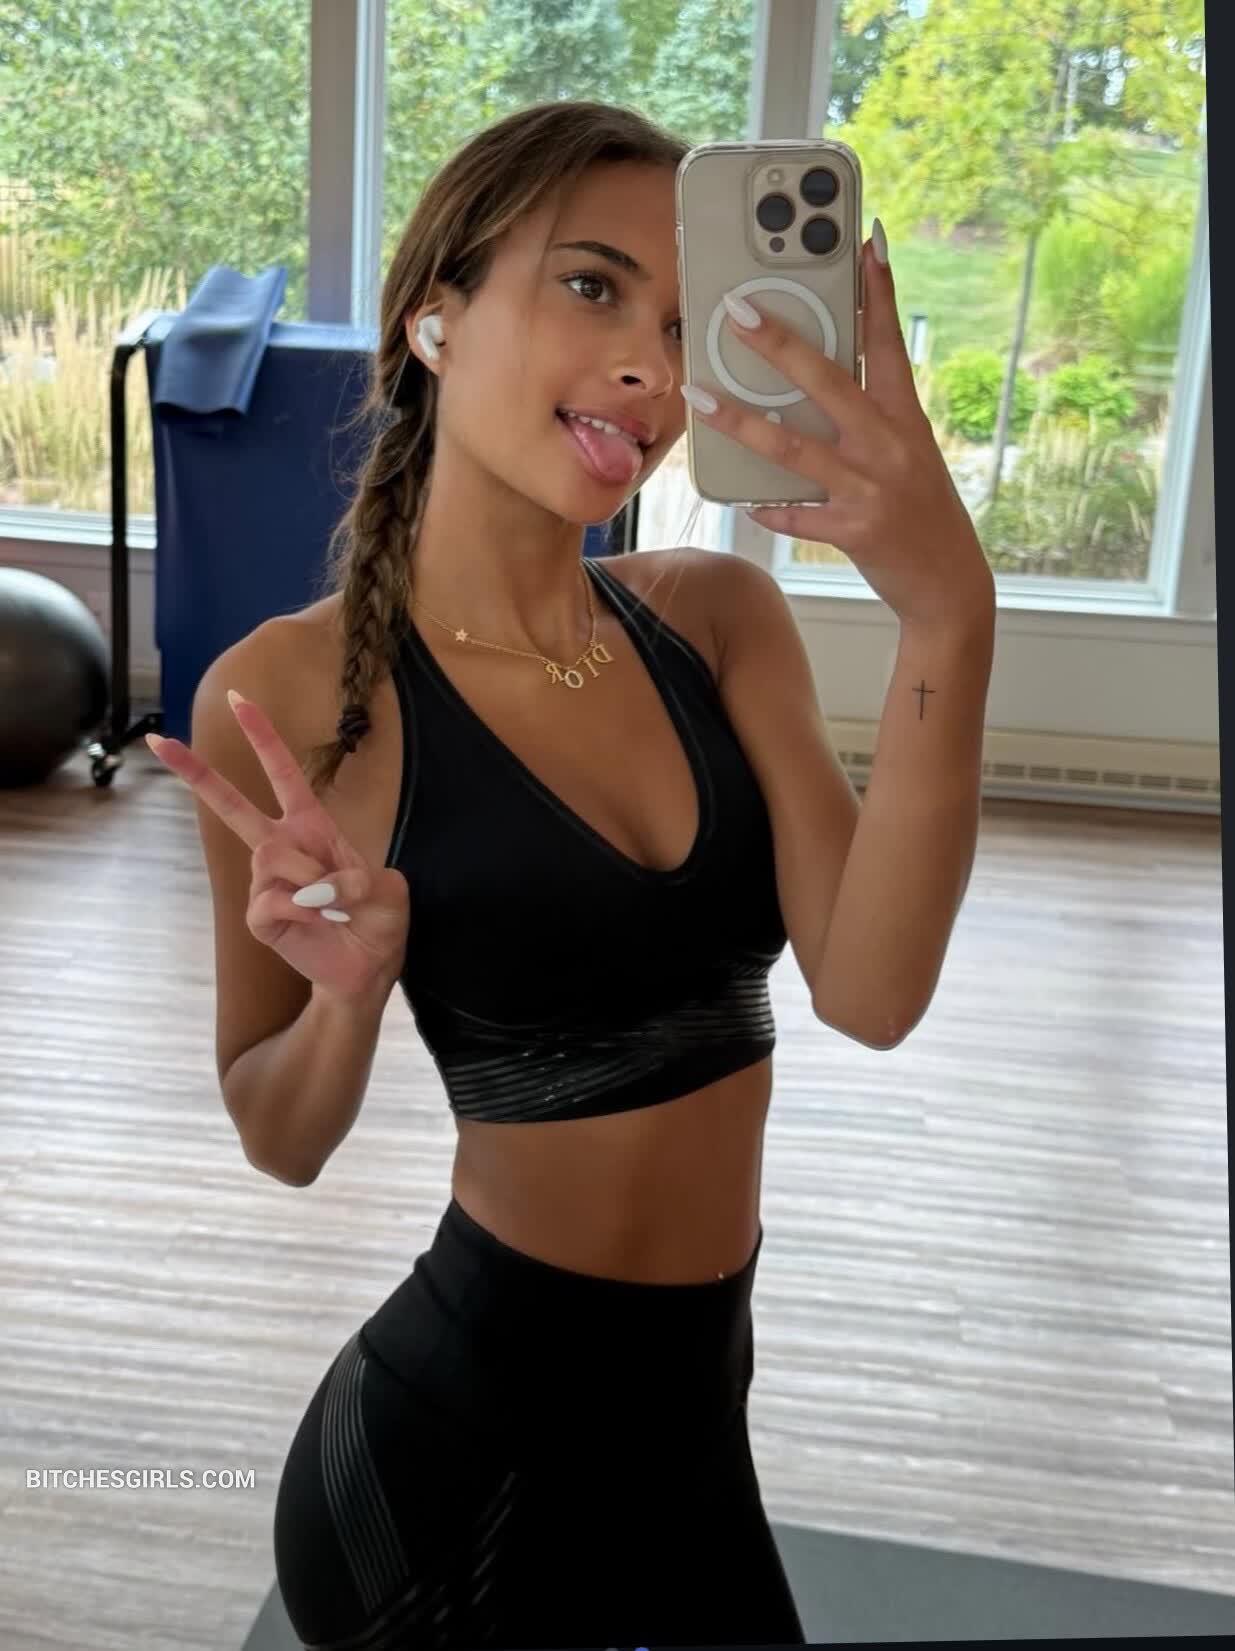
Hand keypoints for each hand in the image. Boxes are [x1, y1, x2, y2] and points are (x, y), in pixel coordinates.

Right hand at [147, 693, 409, 1002]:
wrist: (368, 967)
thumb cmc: (377, 922)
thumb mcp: (388, 890)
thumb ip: (361, 878)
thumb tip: (319, 888)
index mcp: (312, 827)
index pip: (282, 774)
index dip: (263, 737)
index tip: (239, 699)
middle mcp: (282, 848)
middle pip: (231, 805)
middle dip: (195, 773)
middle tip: (159, 742)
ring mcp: (266, 882)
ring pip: (272, 857)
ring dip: (314, 880)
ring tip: (334, 904)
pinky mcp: (260, 916)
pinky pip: (273, 901)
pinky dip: (305, 912)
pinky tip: (320, 923)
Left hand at [682, 227, 994, 632]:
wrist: (948, 582)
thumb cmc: (920, 510)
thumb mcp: (908, 453)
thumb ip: (868, 419)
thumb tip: (811, 384)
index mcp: (906, 418)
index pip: (889, 343)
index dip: (878, 292)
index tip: (865, 242)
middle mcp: (889, 446)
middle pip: (828, 382)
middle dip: (781, 344)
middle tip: (739, 312)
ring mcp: (871, 488)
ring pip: (794, 447)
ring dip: (742, 422)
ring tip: (701, 397)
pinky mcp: (854, 531)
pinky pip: (796, 513)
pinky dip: (767, 506)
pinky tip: (742, 498)